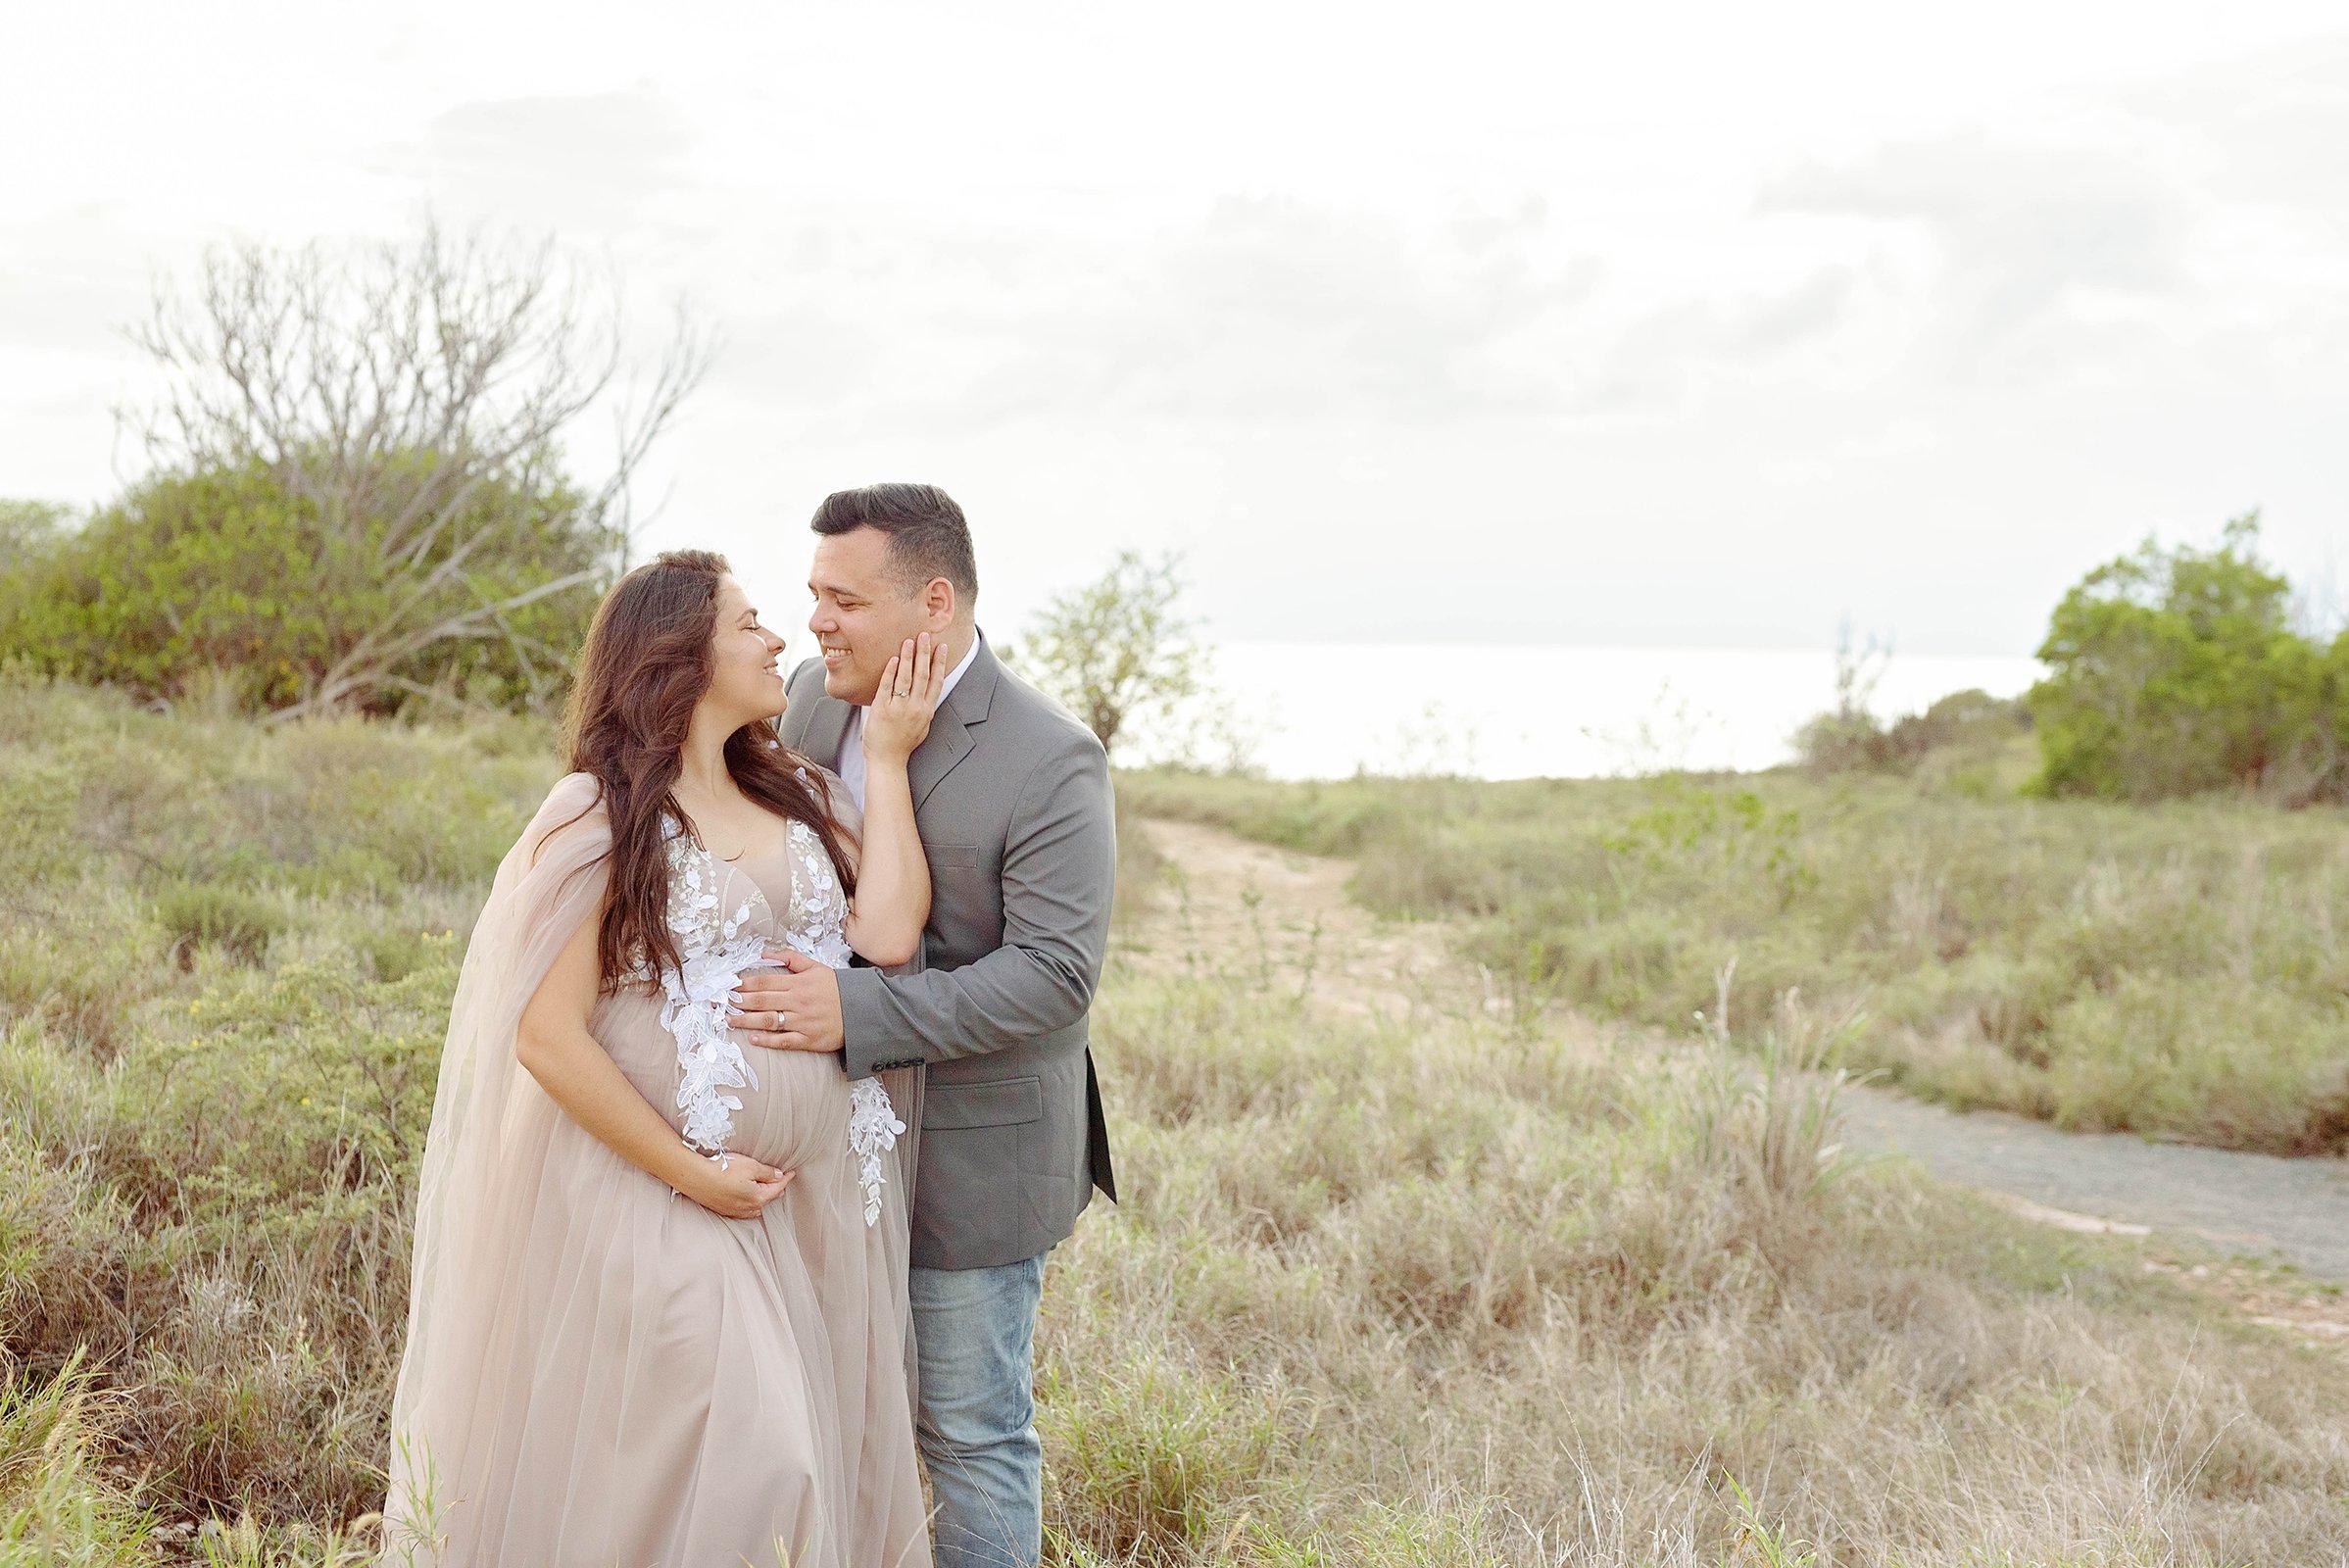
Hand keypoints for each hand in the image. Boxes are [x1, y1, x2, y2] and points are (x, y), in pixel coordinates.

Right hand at [675, 1149, 793, 1218]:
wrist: (695, 1177)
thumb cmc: (723, 1170)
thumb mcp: (750, 1166)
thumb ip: (767, 1172)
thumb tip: (778, 1175)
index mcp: (758, 1198)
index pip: (778, 1187)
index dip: (785, 1178)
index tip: (791, 1172)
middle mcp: (748, 1208)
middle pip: (767, 1198)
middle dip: (775, 1189)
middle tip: (781, 1180)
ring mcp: (734, 1211)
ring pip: (755, 1206)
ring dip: (762, 1197)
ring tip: (765, 1189)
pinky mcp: (723, 1209)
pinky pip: (742, 1209)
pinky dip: (749, 1203)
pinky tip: (747, 1197)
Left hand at [730, 949, 844, 1052]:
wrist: (863, 1010)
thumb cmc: (838, 989)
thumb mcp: (816, 967)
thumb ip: (790, 959)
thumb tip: (765, 953)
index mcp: (798, 983)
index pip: (764, 982)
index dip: (743, 985)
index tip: (727, 987)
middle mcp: (797, 1001)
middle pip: (761, 1000)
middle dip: (737, 1001)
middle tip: (719, 1003)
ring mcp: (802, 1021)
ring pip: (768, 1020)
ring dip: (746, 1020)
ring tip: (728, 1019)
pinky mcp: (808, 1039)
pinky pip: (784, 1040)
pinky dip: (767, 1040)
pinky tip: (753, 1038)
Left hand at [861, 633, 948, 766]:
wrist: (887, 761)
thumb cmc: (903, 744)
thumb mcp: (922, 727)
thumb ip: (924, 708)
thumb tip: (928, 693)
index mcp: (927, 711)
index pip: (936, 681)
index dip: (939, 663)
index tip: (941, 647)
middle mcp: (915, 708)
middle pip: (922, 675)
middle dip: (925, 653)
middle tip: (925, 635)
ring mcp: (899, 708)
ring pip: (906, 677)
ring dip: (908, 657)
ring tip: (910, 641)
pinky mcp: (882, 709)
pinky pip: (887, 686)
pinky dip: (891, 671)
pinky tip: (894, 658)